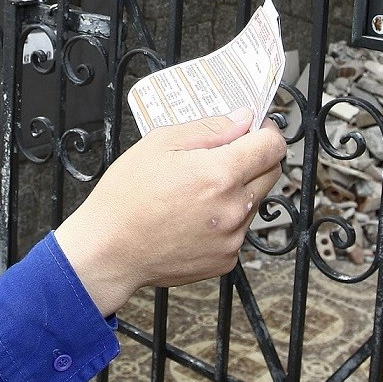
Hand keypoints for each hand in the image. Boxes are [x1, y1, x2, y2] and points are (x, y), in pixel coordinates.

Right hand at [53, 111, 285, 316]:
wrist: (109, 250)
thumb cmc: (126, 195)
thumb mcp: (160, 143)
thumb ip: (210, 128)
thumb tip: (244, 120)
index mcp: (220, 174)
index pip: (273, 147)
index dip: (266, 132)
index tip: (254, 130)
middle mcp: (233, 209)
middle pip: (271, 174)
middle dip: (254, 159)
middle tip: (220, 157)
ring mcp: (232, 239)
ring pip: (253, 202)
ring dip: (237, 191)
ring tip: (196, 192)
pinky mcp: (225, 260)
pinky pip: (238, 230)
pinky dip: (224, 219)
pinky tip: (193, 216)